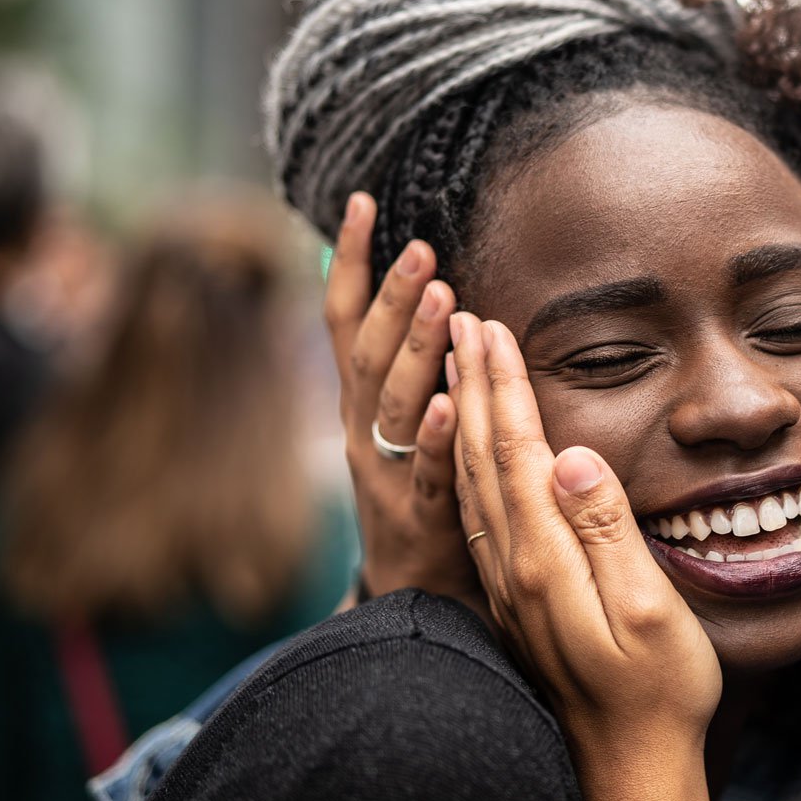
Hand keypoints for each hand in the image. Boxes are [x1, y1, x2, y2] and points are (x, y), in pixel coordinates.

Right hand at [325, 193, 476, 607]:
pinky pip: (429, 471)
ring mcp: (386, 475)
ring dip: (417, 348)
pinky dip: (438, 435)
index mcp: (360, 405)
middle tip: (422, 247)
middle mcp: (362, 432)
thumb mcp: (399, 425)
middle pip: (370, 355)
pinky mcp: (421, 517)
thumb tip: (410, 288)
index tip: (362, 202)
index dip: (349, 263)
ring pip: (397, 404)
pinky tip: (455, 402)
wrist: (412, 598)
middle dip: (392, 297)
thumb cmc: (417, 494)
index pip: (345, 322)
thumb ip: (402, 364)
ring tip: (441, 297)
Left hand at [449, 312, 720, 800]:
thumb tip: (571, 455)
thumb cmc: (658, 693)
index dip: (504, 385)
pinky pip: (479, 516)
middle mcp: (513, 568)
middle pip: (483, 457)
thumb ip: (608, 530)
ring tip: (456, 365)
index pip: (517, 450)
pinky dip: (469, 466)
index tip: (491, 324)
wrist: (627, 772)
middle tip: (461, 317)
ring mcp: (509, 588)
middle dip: (473, 382)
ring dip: (464, 417)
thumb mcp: (650, 610)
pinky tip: (471, 452)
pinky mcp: (516, 603)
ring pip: (473, 484)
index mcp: (546, 559)